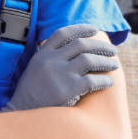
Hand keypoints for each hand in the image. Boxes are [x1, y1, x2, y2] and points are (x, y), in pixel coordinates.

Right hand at [3, 23, 117, 110]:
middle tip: (112, 50)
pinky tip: (109, 82)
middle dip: (101, 45)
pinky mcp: (68, 89)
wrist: (23, 110)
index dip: (80, 28)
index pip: (63, 34)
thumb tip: (72, 49)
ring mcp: (59, 74)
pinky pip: (93, 80)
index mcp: (42, 54)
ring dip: (106, 61)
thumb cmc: (32, 90)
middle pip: (81, 44)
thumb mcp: (35, 67)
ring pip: (90, 60)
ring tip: (114, 65)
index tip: (94, 29)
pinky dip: (105, 80)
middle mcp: (51, 61)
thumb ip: (50, 57)